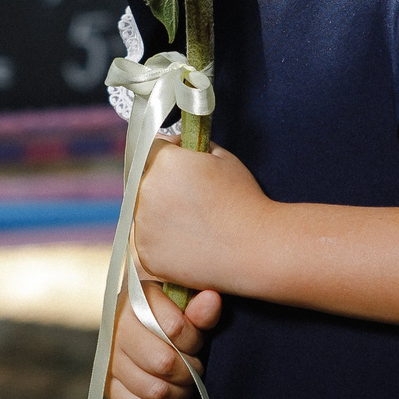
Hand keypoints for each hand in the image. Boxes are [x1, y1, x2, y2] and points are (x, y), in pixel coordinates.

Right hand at [106, 282, 221, 398]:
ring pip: (152, 389)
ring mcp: (109, 358)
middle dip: (189, 370)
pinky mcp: (108, 384)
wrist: (144, 322)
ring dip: (179, 393)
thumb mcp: (188, 304)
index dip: (194, 341)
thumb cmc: (173, 312)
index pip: (174, 327)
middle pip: (163, 362)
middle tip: (198, 368)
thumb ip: (200, 307)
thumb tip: (212, 300)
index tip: (198, 343)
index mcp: (137, 299)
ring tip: (189, 386)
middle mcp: (116, 326)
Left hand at [130, 140, 269, 291]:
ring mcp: (143, 225)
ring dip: (160, 215)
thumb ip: (194, 146)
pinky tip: (188, 243)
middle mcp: (147, 191)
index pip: (153, 149)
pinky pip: (146, 243)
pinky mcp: (146, 255)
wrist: (255, 248)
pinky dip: (161, 243)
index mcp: (165, 162)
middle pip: (145, 182)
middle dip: (164, 186)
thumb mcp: (224, 158)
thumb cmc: (243, 200)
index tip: (183, 166)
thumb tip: (179, 144)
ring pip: (143, 213)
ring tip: (193, 225)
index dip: (169, 154)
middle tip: (192, 200)